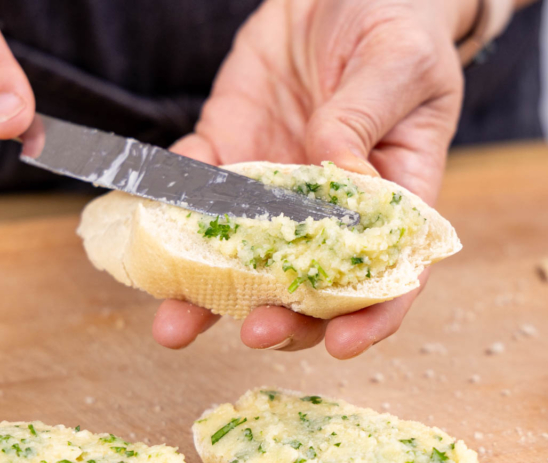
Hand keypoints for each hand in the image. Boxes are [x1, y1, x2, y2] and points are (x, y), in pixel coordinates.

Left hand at [155, 0, 475, 358]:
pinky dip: (169, 210)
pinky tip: (150, 223)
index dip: (370, 319)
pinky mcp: (228, 154)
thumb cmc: (394, 23)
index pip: (390, 276)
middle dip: (282, 319)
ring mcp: (274, 189)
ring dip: (208, 295)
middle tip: (252, 328)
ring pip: (242, 259)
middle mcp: (330, 211)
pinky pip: (193, 190)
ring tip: (174, 322)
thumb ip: (364, 125)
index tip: (343, 346)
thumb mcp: (397, 66)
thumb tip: (339, 184)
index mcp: (393, 198)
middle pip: (310, 287)